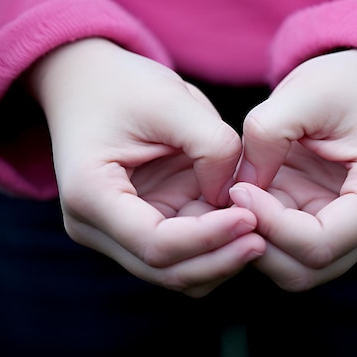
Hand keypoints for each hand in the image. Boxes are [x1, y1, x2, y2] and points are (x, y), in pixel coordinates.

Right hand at [27, 38, 264, 296]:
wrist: (90, 83)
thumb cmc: (123, 86)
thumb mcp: (171, 100)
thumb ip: (212, 146)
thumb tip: (234, 194)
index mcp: (90, 194)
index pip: (155, 244)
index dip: (208, 238)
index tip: (252, 217)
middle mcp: (95, 226)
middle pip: (166, 270)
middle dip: (220, 258)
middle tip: (265, 234)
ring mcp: (117, 232)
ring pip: (177, 273)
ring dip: (220, 259)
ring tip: (259, 228)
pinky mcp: (140, 227)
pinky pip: (182, 255)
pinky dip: (214, 248)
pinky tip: (242, 223)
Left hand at [231, 50, 356, 290]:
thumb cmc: (350, 82)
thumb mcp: (307, 91)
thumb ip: (267, 135)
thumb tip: (239, 188)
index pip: (320, 244)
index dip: (269, 225)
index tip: (237, 188)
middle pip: (308, 270)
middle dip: (259, 242)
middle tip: (230, 200)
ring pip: (297, 268)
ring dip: (259, 240)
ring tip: (237, 197)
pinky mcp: (335, 224)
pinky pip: (293, 247)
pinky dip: (264, 231)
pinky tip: (249, 198)